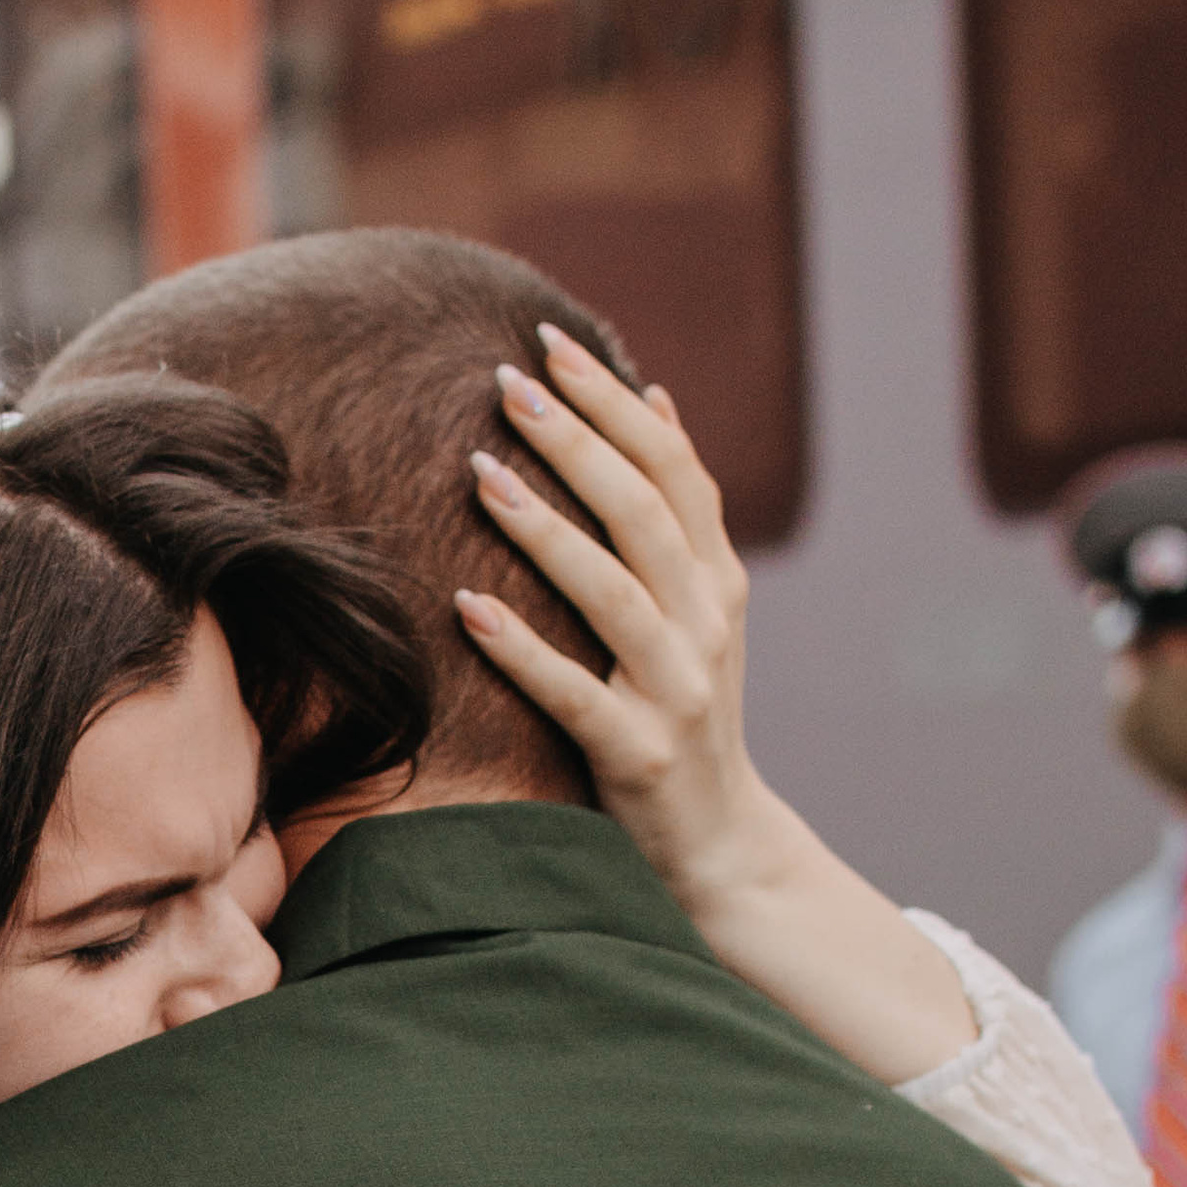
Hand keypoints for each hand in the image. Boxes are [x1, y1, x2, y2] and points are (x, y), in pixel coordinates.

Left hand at [454, 327, 762, 895]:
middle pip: (640, 512)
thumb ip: (676, 517)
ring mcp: (677, 689)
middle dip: (574, 440)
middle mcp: (707, 624)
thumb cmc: (682, 712)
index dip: (613, 404)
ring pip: (610, 591)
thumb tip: (652, 399)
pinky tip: (466, 607)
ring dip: (544, 528)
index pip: (671, 469)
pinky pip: (571, 693)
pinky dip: (520, 649)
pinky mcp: (637, 753)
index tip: (552, 344)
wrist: (719, 843)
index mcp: (718, 581)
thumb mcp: (697, 609)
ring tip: (482, 473)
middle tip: (505, 382)